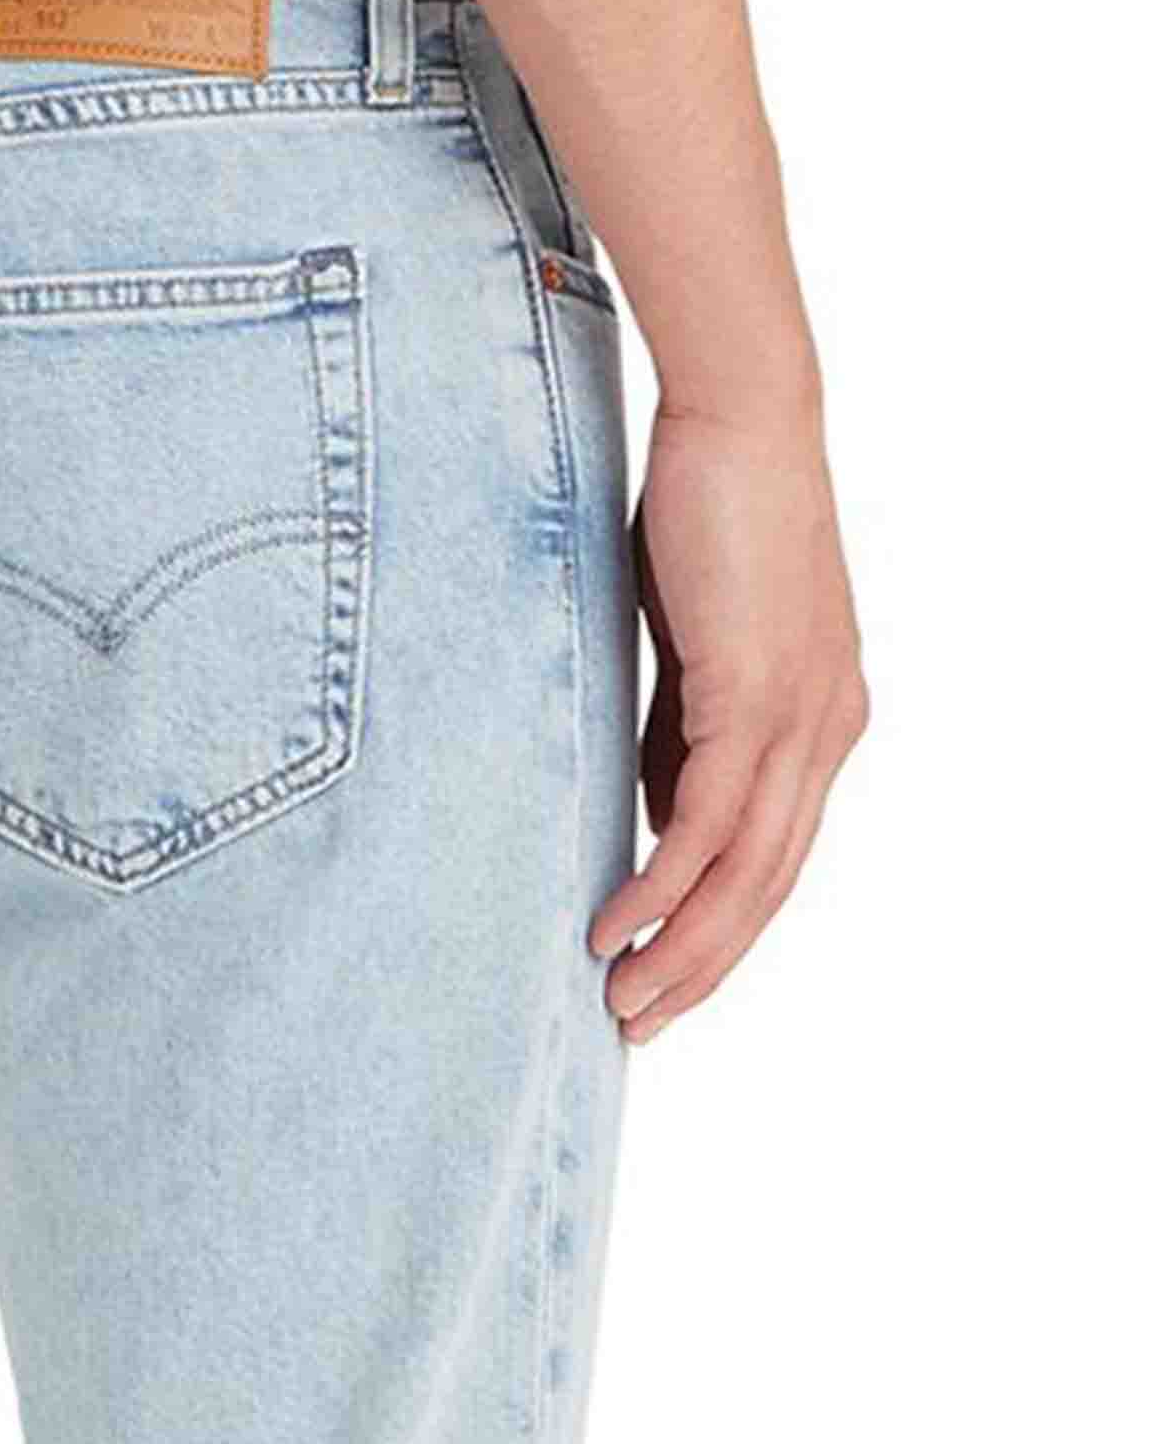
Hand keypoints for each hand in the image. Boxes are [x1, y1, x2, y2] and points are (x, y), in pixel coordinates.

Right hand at [589, 398, 868, 1042]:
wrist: (742, 419)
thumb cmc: (708, 515)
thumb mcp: (692, 646)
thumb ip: (681, 732)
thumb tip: (654, 815)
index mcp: (818, 721)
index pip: (773, 854)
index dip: (720, 927)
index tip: (663, 976)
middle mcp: (825, 733)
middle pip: (770, 887)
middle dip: (704, 966)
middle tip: (640, 1023)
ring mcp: (800, 719)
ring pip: (747, 873)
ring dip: (684, 948)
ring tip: (624, 1000)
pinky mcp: (756, 696)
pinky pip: (708, 820)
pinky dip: (664, 883)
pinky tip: (618, 925)